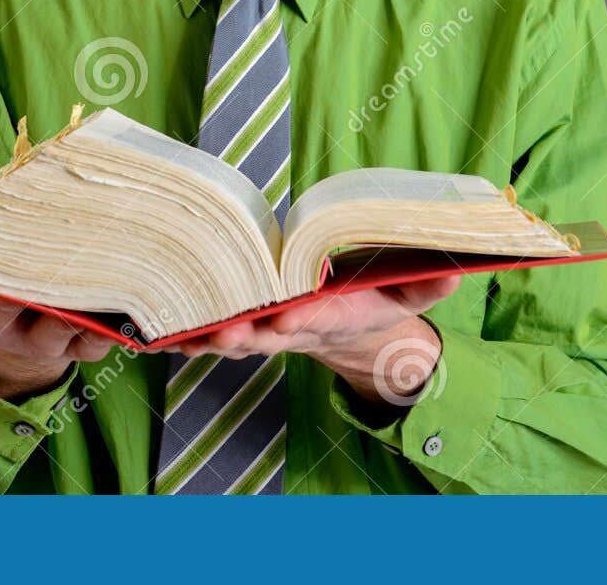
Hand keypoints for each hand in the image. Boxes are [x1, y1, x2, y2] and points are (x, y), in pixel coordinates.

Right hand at [0, 273, 117, 401]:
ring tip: (120, 298)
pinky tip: (138, 306)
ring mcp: (67, 342)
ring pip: (86, 336)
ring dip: (103, 320)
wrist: (19, 347)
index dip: (6, 297)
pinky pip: (113, 340)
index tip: (11, 286)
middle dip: (67, 311)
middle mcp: (33, 335)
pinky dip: (127, 325)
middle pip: (52, 326)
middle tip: (84, 291)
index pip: (0, 306)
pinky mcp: (95, 344)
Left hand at [166, 275, 461, 403]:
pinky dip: (180, 328)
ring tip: (173, 332)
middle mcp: (290, 325)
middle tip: (221, 332)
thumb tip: (455, 271)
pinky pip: (205, 328)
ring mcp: (261, 327)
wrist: (345, 328)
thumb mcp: (410, 294)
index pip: (314, 319)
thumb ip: (430, 283)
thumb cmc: (374, 300)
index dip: (300, 319)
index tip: (286, 319)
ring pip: (226, 335)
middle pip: (261, 334)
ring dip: (200, 335)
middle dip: (241, 334)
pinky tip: (151, 325)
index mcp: (329, 315)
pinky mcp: (240, 320)